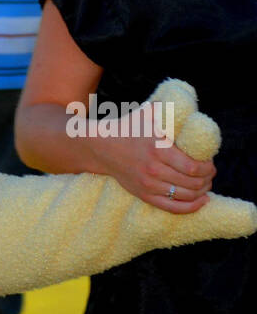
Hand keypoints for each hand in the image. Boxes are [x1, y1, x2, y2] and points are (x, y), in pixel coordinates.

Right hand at [89, 79, 216, 213]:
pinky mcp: (144, 195)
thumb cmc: (130, 127)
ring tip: (205, 185)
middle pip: (192, 183)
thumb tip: (191, 105)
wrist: (102, 147)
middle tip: (210, 174)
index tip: (211, 163)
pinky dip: (191, 207)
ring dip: (201, 192)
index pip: (193, 167)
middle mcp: (153, 169)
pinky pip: (172, 207)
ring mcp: (148, 184)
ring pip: (185, 196)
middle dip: (207, 179)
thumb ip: (170, 108)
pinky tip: (200, 201)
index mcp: (158, 149)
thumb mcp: (149, 114)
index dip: (208, 168)